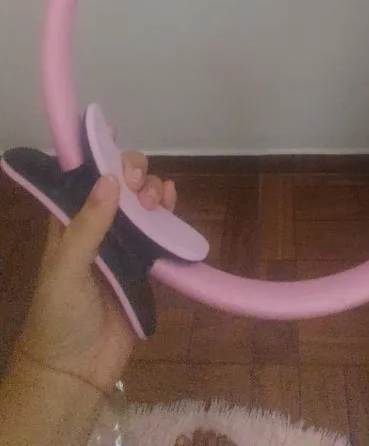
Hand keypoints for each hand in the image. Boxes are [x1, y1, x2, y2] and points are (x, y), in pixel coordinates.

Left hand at [14, 154, 176, 393]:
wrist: (77, 370)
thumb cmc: (59, 317)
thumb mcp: (65, 270)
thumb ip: (86, 226)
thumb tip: (109, 179)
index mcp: (68, 221)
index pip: (81, 176)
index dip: (97, 152)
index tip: (115, 134)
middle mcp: (96, 225)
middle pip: (117, 182)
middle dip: (132, 171)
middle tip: (137, 186)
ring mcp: (122, 243)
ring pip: (140, 200)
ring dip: (151, 188)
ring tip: (156, 200)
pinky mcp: (144, 263)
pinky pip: (158, 227)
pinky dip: (168, 208)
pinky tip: (173, 199)